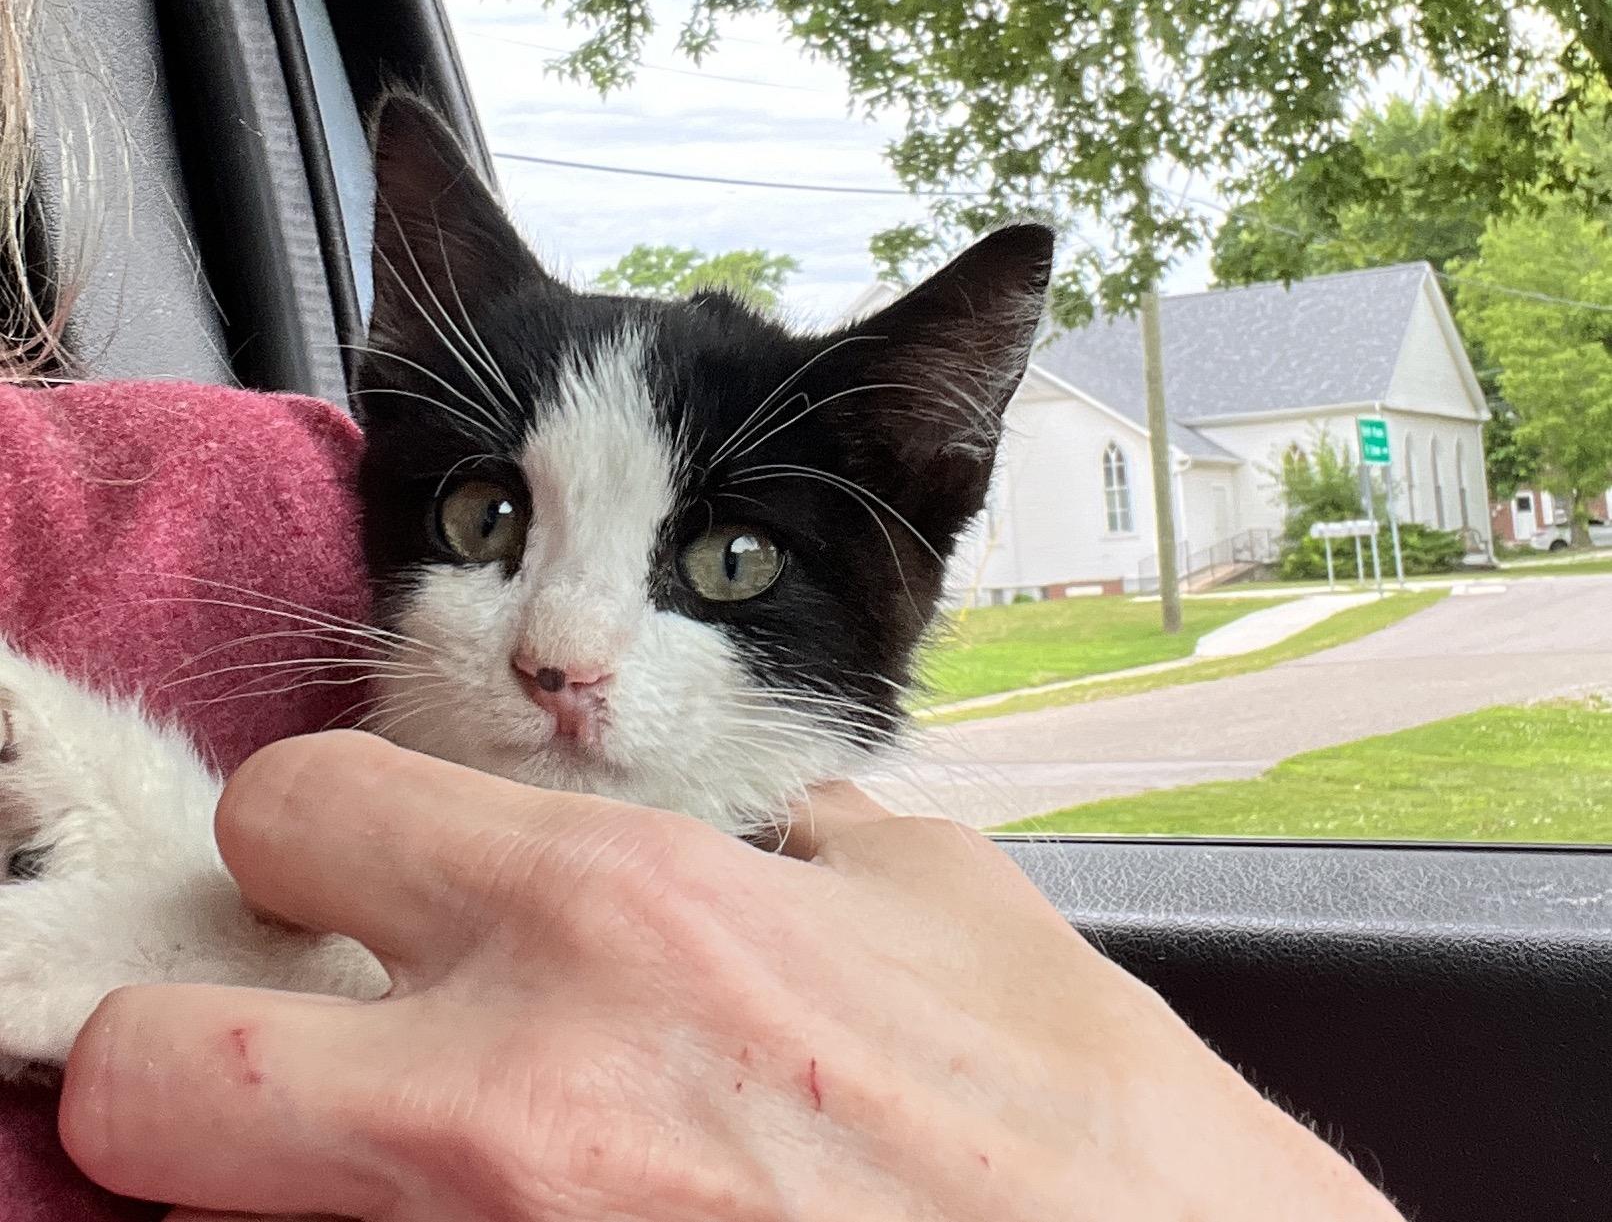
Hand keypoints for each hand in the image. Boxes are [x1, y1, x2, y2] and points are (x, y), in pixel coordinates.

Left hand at [57, 732, 1401, 1220]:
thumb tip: (774, 841)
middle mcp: (516, 1099)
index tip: (342, 868)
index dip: (306, 833)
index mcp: (619, 914)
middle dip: (180, 1050)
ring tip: (407, 1163)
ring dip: (285, 1191)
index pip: (302, 809)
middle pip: (151, 1071)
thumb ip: (808, 852)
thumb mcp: (943, 906)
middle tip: (282, 1047)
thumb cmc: (1084, 1133)